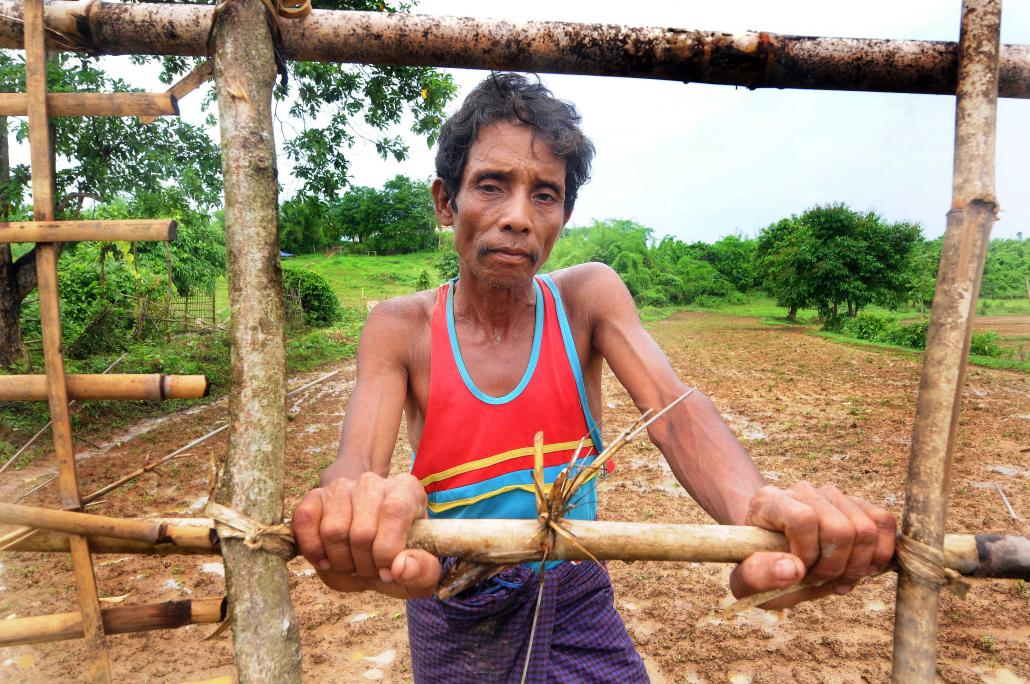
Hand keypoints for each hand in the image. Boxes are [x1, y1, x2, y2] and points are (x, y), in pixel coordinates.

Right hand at [292, 472, 441, 598]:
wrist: (370, 556)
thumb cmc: (399, 561)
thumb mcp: (422, 573)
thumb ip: (424, 571)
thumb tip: (400, 566)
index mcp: (406, 491)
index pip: (394, 511)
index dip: (387, 549)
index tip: (388, 572)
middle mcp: (373, 483)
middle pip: (362, 531)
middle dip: (364, 564)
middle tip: (370, 570)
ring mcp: (341, 488)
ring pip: (333, 531)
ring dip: (341, 561)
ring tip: (352, 563)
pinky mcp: (314, 498)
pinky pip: (304, 521)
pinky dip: (312, 549)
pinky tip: (326, 559)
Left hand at [729, 482, 895, 608]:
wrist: (773, 556)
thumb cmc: (759, 568)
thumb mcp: (746, 580)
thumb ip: (758, 575)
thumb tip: (793, 569)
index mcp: (768, 502)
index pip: (804, 518)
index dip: (809, 553)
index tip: (800, 572)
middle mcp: (801, 491)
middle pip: (840, 528)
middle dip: (835, 567)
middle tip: (819, 580)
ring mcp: (832, 494)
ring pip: (866, 528)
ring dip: (857, 565)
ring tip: (836, 578)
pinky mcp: (856, 504)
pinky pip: (884, 522)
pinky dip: (879, 554)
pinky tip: (860, 569)